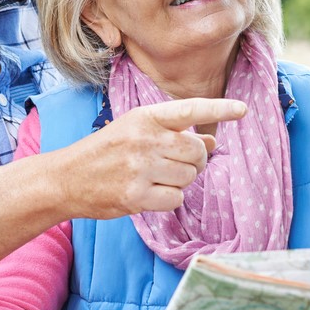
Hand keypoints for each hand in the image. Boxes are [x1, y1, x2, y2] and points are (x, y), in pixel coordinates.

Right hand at [55, 97, 246, 218]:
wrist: (66, 178)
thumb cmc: (106, 152)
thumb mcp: (136, 131)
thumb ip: (174, 134)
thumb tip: (214, 143)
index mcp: (145, 117)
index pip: (190, 110)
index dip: (219, 109)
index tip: (243, 110)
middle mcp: (145, 138)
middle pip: (197, 150)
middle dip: (196, 160)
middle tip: (176, 164)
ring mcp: (140, 168)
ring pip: (190, 176)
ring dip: (181, 181)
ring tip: (156, 178)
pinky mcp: (136, 195)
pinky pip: (176, 199)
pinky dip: (170, 199)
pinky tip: (150, 193)